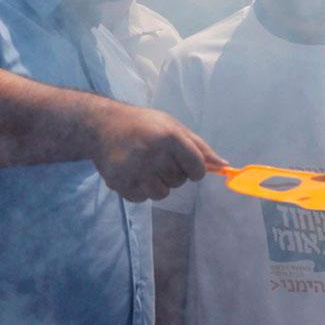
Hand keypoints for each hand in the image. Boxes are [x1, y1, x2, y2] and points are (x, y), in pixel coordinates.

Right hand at [92, 105, 224, 202]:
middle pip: (180, 182)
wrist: (101, 125)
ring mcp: (134, 169)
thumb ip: (199, 147)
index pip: (197, 168)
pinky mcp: (119, 182)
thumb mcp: (173, 126)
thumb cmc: (143, 125)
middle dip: (173, 173)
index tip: (189, 165)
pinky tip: (132, 172)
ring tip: (145, 166)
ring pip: (162, 194)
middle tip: (158, 157)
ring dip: (158, 184)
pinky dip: (140, 189)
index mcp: (169, 137)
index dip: (196, 170)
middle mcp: (152, 153)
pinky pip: (142, 198)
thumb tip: (224, 166)